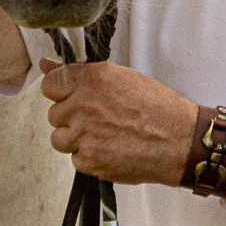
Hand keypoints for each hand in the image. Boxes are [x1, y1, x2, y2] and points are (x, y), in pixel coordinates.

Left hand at [38, 58, 193, 184]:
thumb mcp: (122, 78)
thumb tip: (45, 64)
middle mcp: (84, 105)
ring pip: (59, 139)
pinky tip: (110, 150)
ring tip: (103, 136)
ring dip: (76, 139)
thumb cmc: (156, 107)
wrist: (179, 141)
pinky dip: (89, 157)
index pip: (50, 85)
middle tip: (98, 119)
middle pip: (54, 114)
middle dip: (72, 117)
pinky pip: (75, 159)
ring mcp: (85, 135)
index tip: (74, 97)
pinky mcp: (90, 161)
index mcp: (91, 79)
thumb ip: (80, 72)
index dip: (61, 92)